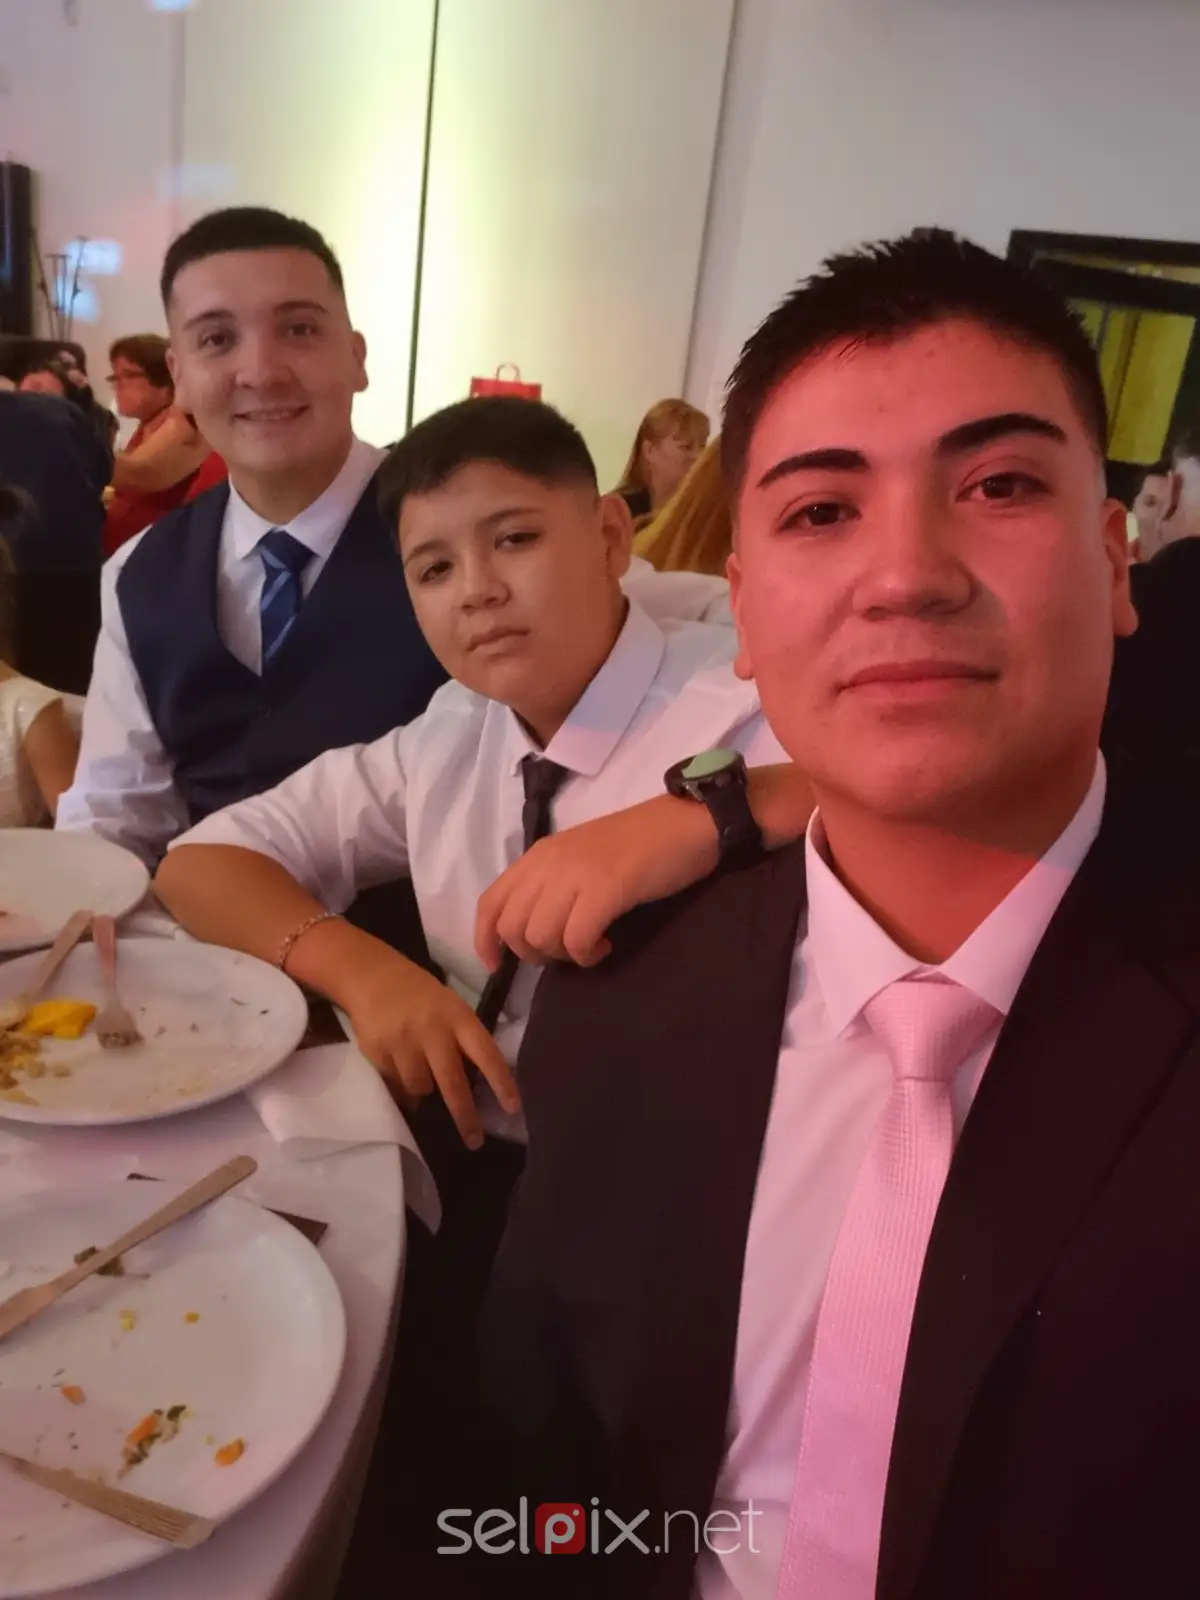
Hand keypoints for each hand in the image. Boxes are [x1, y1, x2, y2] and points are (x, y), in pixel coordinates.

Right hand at [339, 947, 518, 1148]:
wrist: (371, 975)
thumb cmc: (420, 995)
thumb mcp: (449, 1007)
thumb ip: (461, 1040)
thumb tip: (474, 1086)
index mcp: (457, 1017)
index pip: (486, 1053)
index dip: (501, 1082)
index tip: (513, 1108)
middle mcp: (432, 1030)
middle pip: (453, 1083)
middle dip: (464, 1116)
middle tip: (474, 1141)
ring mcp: (403, 1042)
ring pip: (420, 1089)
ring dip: (422, 1091)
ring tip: (418, 1072)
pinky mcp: (378, 1052)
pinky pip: (395, 1085)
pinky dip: (399, 1085)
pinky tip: (397, 1065)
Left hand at [475, 795, 718, 971]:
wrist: (686, 823)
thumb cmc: (639, 843)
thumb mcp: (580, 859)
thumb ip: (553, 885)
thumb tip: (534, 931)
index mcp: (539, 855)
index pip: (491, 902)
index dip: (485, 940)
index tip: (498, 965)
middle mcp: (549, 862)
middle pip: (513, 927)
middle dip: (534, 954)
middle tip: (567, 950)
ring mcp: (576, 874)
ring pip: (540, 936)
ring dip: (563, 954)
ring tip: (590, 944)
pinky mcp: (605, 888)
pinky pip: (576, 939)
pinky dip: (587, 954)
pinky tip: (606, 943)